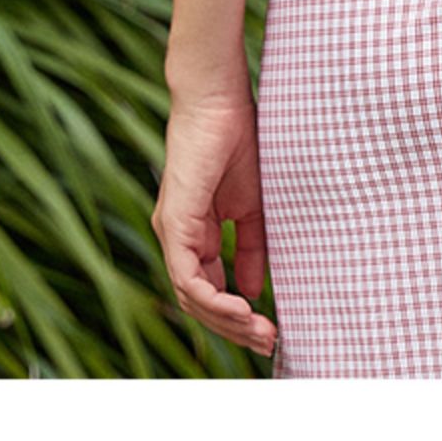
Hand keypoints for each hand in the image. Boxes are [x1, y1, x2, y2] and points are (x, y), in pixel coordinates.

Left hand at [152, 87, 276, 361]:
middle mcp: (177, 238)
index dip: (236, 314)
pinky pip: (188, 276)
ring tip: (259, 329)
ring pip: (190, 297)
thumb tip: (255, 289)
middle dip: (234, 327)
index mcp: (195, 234)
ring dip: (226, 319)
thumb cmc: (237, 141)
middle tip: (268, 341)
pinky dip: (213, 298)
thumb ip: (250, 247)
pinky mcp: (174, 222)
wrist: (219, 100)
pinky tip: (242, 305)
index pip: (208, 289)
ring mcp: (172, 232)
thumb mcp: (252, 205)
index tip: (269, 328)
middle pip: (198, 302)